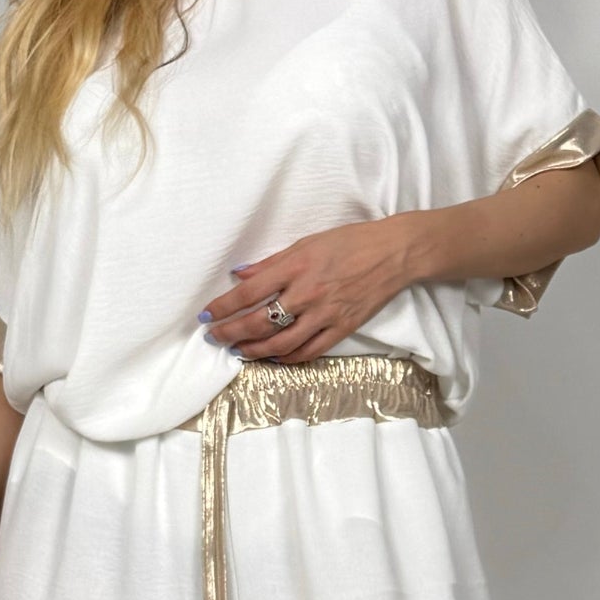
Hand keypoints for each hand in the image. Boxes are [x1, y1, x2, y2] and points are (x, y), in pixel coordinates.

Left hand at [199, 214, 418, 361]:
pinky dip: (287, 357)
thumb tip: (240, 276)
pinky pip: (309, 351)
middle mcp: (307, 293)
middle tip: (216, 338)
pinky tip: (273, 356)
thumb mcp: (307, 242)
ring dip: (254, 351)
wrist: (394, 253)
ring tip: (239, 351)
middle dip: (231, 333)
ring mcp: (325, 314)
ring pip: (281, 343)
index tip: (206, 316)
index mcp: (296, 267)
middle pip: (259, 322)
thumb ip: (272, 263)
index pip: (248, 293)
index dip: (223, 308)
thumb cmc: (350, 242)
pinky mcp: (342, 328)